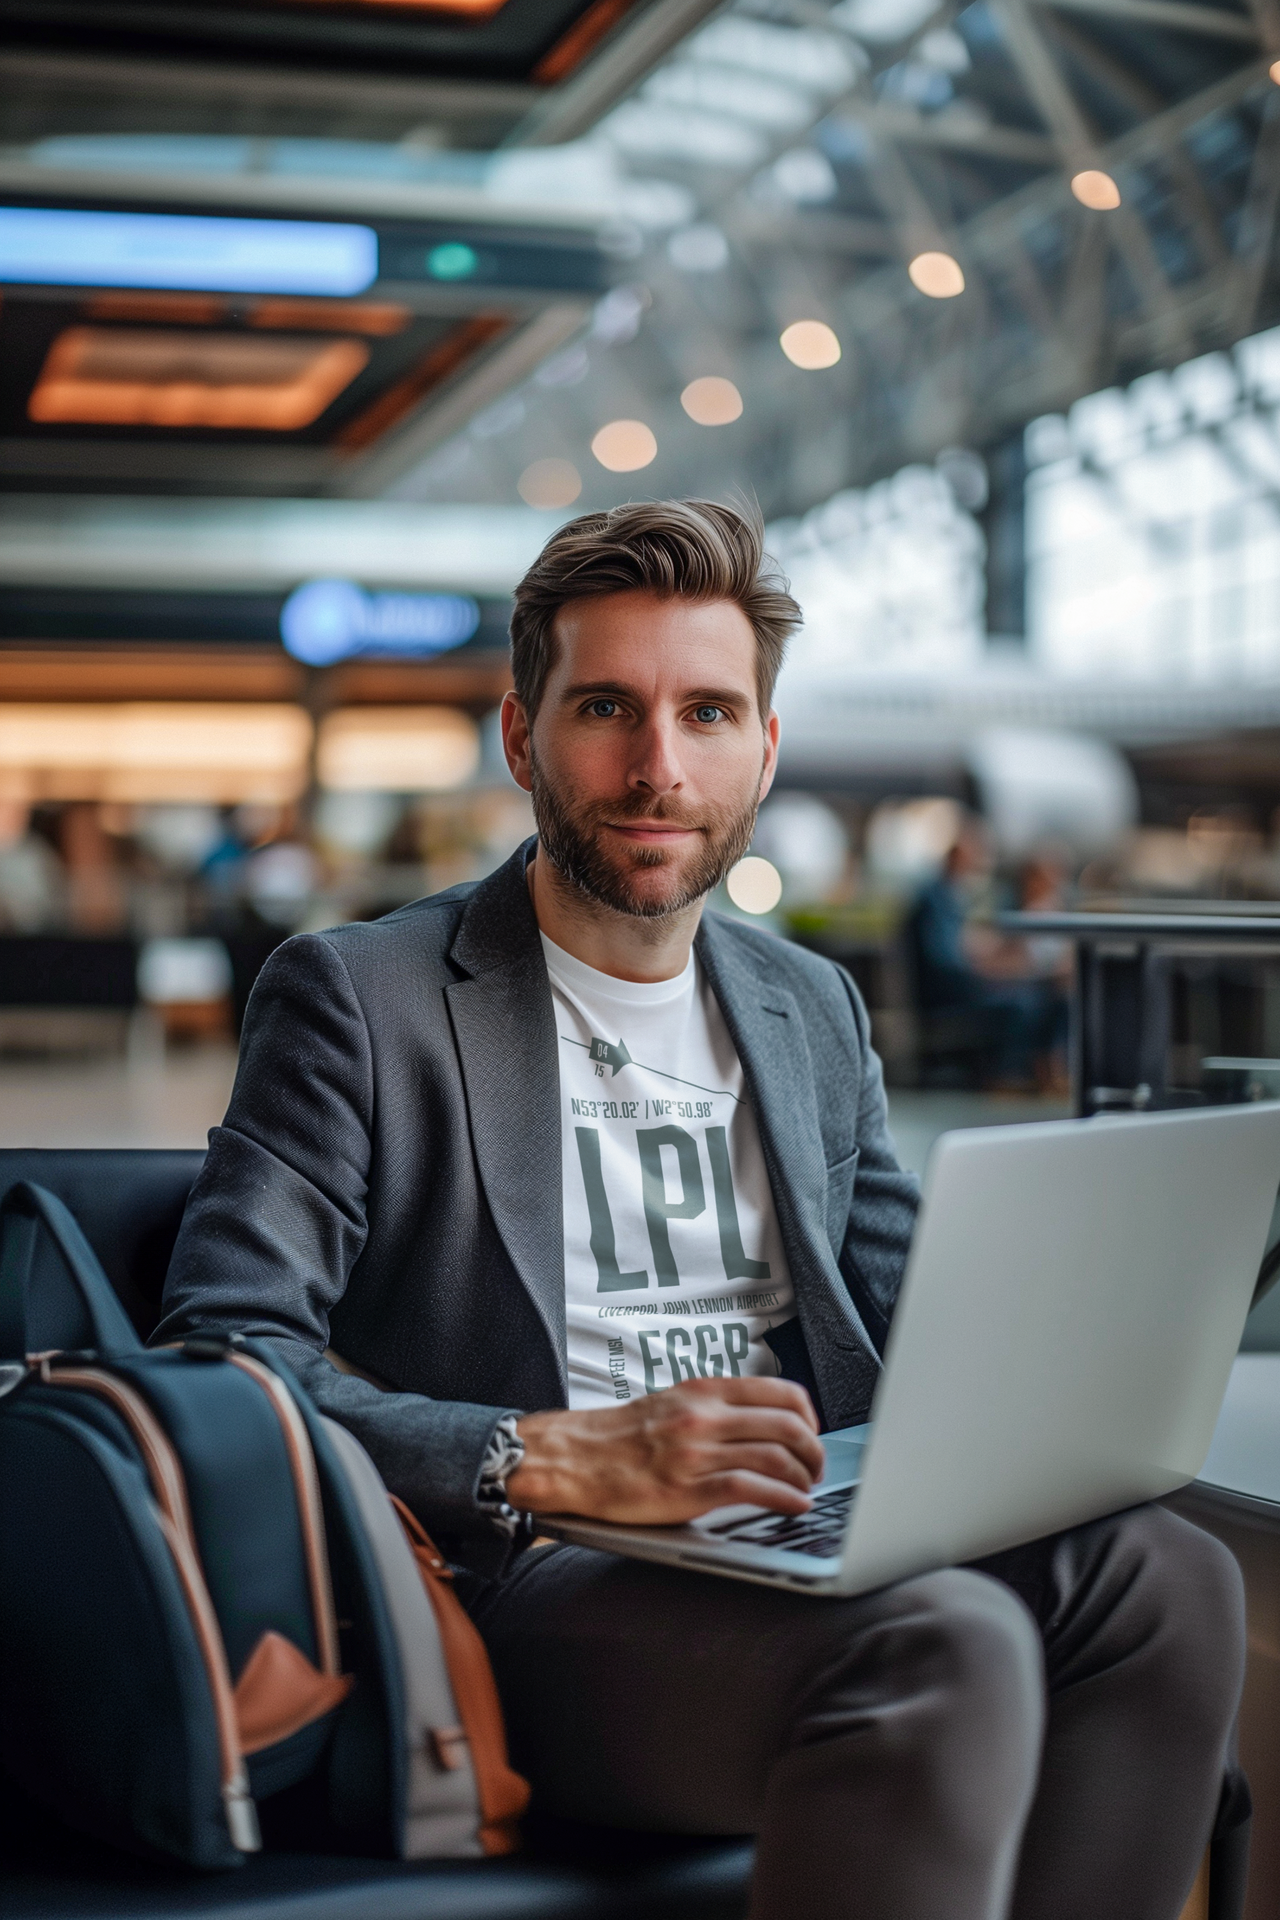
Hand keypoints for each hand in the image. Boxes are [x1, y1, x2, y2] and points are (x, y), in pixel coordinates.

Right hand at [507, 1377, 822, 1523]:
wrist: (572, 1458)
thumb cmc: (620, 1436)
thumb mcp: (673, 1402)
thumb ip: (715, 1408)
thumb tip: (762, 1422)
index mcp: (704, 1391)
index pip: (782, 1392)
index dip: (810, 1417)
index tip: (812, 1435)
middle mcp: (705, 1416)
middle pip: (788, 1426)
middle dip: (815, 1452)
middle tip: (816, 1469)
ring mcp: (697, 1452)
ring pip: (776, 1457)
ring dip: (804, 1479)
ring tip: (807, 1491)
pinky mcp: (687, 1489)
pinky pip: (752, 1490)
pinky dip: (784, 1499)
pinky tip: (795, 1506)